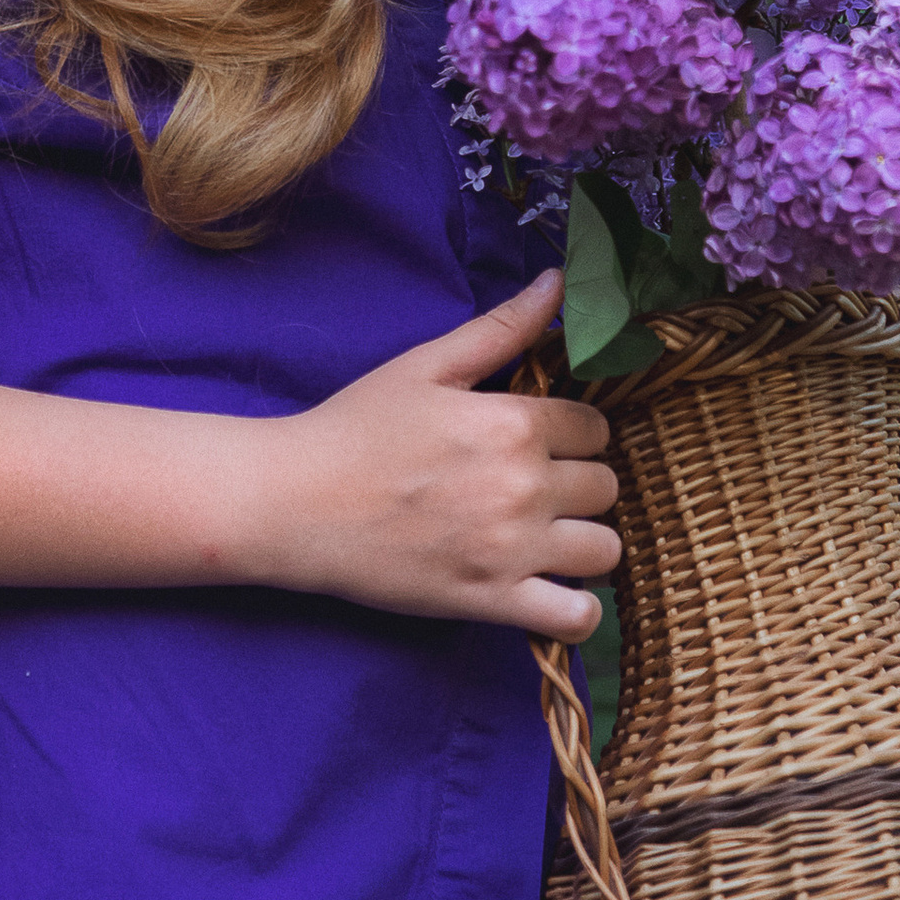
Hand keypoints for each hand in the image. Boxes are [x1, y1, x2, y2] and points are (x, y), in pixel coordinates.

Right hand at [265, 270, 619, 641]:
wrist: (294, 503)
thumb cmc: (356, 428)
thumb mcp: (428, 365)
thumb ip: (502, 328)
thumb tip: (558, 281)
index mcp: (514, 422)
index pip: (595, 428)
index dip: (572, 435)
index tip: (541, 444)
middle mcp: (523, 485)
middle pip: (605, 487)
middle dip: (577, 485)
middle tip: (534, 489)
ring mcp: (510, 548)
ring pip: (603, 550)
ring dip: (583, 543)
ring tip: (546, 538)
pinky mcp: (490, 600)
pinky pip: (576, 618)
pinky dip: (577, 611)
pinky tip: (551, 590)